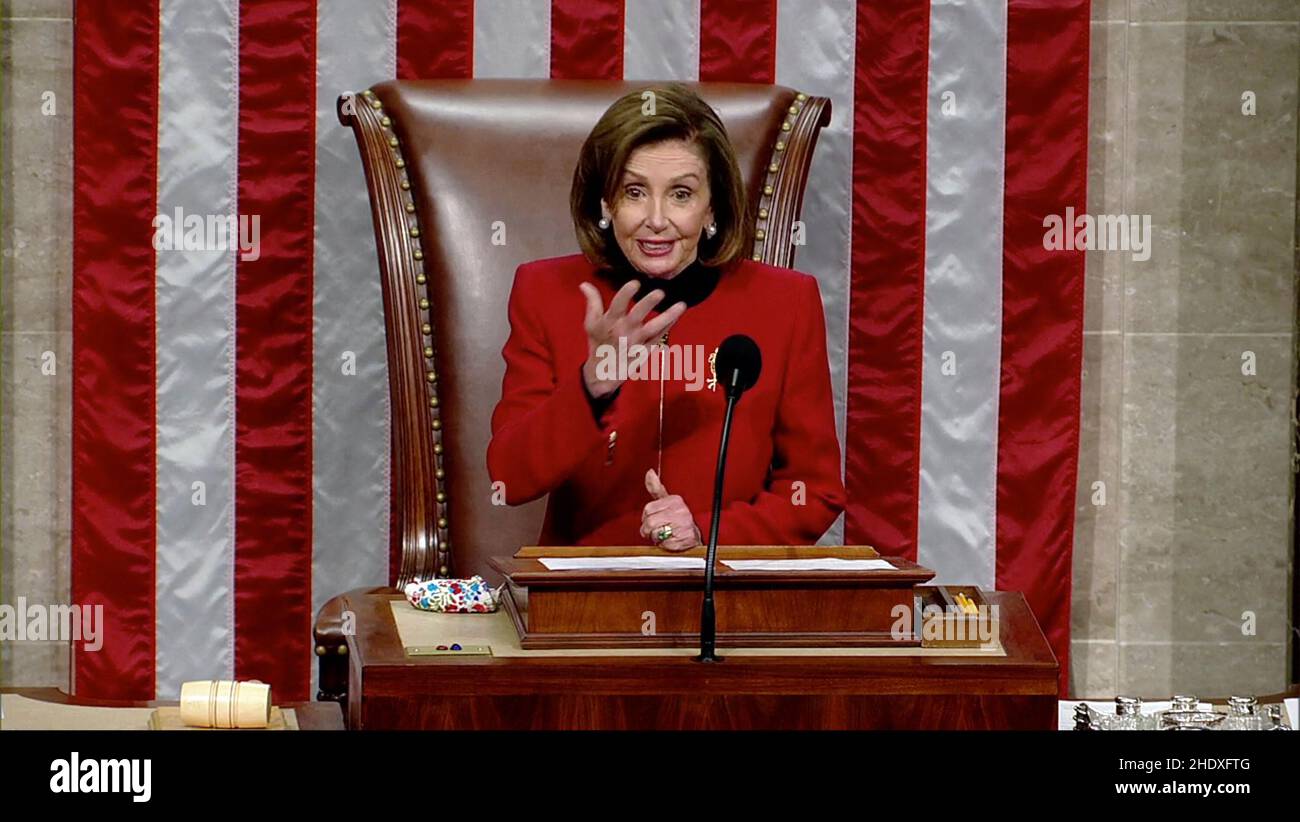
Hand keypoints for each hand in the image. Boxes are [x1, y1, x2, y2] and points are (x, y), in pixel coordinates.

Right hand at [578, 281, 685, 398]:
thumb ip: (592, 302)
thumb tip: (584, 284)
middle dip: (648, 304)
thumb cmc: (598, 343)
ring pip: (654, 329)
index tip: (635, 283)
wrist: (602, 373)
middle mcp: (623, 331)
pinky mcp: (645, 352)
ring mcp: (636, 342)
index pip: (617, 305)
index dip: (626, 293)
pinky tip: (677, 316)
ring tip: (681, 305)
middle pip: (637, 315)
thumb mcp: (591, 323)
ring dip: (668, 317)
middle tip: (660, 293)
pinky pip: (659, 338)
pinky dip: (669, 327)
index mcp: (609, 322)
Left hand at [639, 469, 701, 552]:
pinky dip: (664, 545)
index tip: (653, 519)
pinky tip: (671, 539)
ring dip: (657, 537)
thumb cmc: (680, 517)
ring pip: (655, 534)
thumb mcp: (668, 500)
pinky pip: (664, 544)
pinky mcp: (683, 539)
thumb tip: (650, 473)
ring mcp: (682, 526)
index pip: (649, 509)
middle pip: (650, 522)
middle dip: (649, 529)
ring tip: (665, 533)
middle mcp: (680, 512)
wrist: (698, 534)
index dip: (646, 517)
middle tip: (657, 529)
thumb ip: (656, 487)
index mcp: (675, 501)